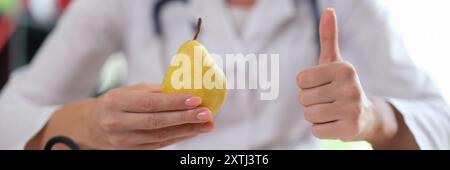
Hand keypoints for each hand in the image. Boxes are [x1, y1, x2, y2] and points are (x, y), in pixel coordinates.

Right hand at [83, 83, 214, 148]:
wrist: (92, 125)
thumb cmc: (116, 103)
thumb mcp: (130, 91)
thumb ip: (156, 92)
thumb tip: (186, 90)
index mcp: (116, 102)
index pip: (150, 103)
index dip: (174, 102)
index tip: (196, 99)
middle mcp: (118, 122)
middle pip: (157, 122)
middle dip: (185, 118)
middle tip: (207, 114)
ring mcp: (124, 140)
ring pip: (160, 136)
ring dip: (187, 130)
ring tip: (206, 124)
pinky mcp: (132, 150)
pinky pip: (159, 144)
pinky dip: (178, 138)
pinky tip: (193, 131)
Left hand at [296, 8, 375, 140]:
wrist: (365, 116)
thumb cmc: (341, 86)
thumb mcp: (334, 62)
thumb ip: (328, 37)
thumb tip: (328, 10)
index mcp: (343, 69)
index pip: (300, 80)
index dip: (306, 85)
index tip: (322, 86)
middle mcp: (350, 87)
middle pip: (303, 99)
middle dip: (310, 102)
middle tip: (327, 101)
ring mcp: (352, 109)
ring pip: (309, 115)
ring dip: (315, 116)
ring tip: (331, 111)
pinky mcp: (350, 129)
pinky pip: (316, 131)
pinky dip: (321, 129)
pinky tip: (335, 123)